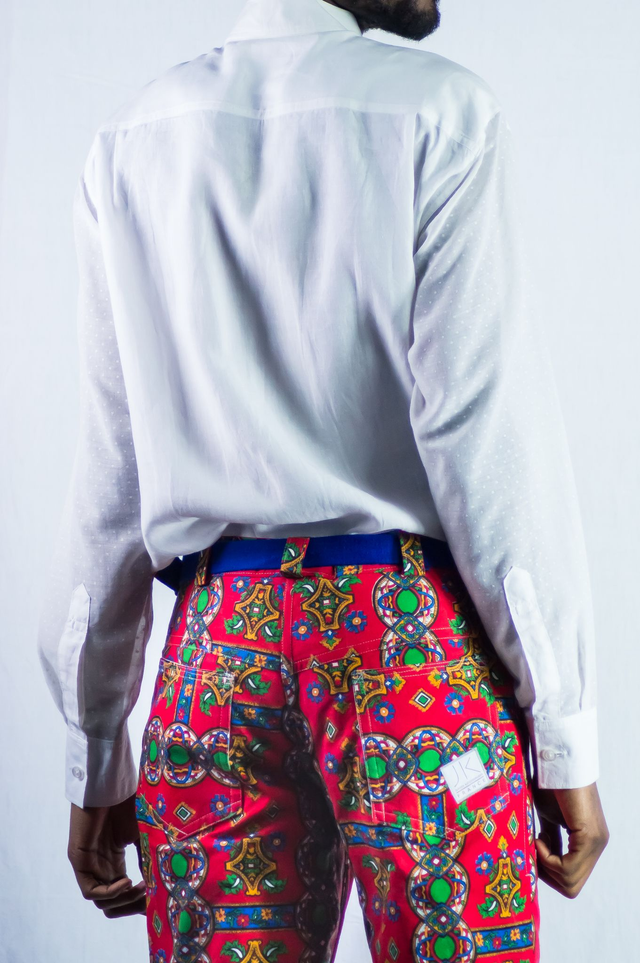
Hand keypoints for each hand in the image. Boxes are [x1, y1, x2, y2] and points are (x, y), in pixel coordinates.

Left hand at [68, 792, 146, 917]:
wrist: (109, 782)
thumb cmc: (126, 801)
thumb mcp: (141, 835)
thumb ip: (146, 858)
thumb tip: (160, 882)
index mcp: (114, 862)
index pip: (123, 893)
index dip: (139, 902)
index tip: (157, 901)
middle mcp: (100, 867)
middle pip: (113, 902)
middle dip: (133, 905)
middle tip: (151, 900)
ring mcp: (88, 865)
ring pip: (103, 901)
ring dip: (124, 900)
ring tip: (142, 888)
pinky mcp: (79, 860)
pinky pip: (90, 890)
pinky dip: (110, 892)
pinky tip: (127, 881)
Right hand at [533, 781, 608, 898]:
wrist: (556, 763)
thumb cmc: (550, 786)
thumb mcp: (548, 819)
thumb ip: (550, 841)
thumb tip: (537, 862)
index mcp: (588, 844)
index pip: (571, 879)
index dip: (548, 873)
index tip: (532, 852)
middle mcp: (596, 846)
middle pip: (571, 887)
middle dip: (546, 875)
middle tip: (532, 850)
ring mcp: (596, 843)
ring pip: (570, 882)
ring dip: (546, 866)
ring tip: (536, 838)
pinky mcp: (589, 837)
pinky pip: (568, 868)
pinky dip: (548, 858)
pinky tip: (539, 837)